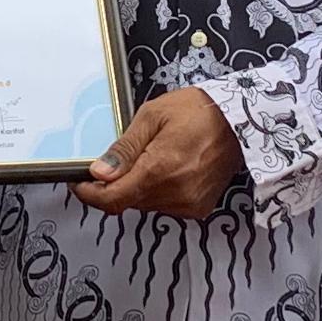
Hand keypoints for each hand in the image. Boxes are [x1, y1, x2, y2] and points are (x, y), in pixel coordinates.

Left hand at [74, 86, 243, 218]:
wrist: (241, 121)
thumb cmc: (198, 111)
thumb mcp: (152, 117)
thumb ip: (124, 149)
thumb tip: (99, 173)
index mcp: (159, 170)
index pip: (112, 199)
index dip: (89, 194)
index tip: (80, 184)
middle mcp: (174, 193)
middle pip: (126, 202)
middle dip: (114, 185)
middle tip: (117, 161)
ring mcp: (188, 204)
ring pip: (143, 204)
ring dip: (137, 187)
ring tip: (151, 158)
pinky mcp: (198, 208)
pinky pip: (163, 205)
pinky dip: (156, 191)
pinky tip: (168, 169)